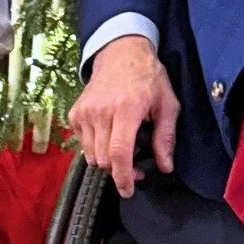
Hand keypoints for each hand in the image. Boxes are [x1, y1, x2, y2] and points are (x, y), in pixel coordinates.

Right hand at [67, 35, 179, 197]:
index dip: (123, 177)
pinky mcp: (75, 113)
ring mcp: (85, 112)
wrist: (121, 52)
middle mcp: (101, 111)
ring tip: (123, 150)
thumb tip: (166, 166)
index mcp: (126, 108)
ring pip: (91, 156)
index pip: (119, 153)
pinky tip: (109, 135)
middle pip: (103, 159)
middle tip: (136, 166)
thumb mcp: (168, 103)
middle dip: (118, 171)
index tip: (128, 191)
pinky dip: (95, 147)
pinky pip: (82, 144)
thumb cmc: (148, 78)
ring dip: (106, 161)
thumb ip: (166, 136)